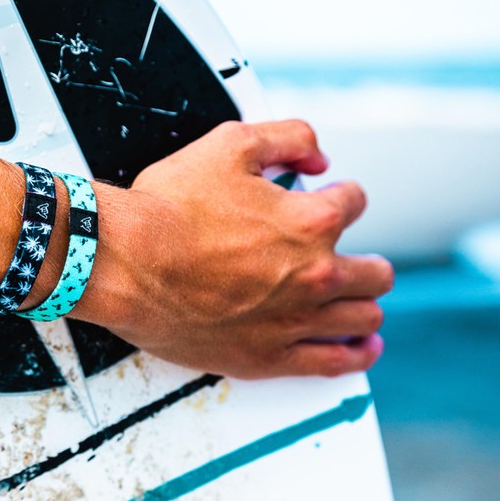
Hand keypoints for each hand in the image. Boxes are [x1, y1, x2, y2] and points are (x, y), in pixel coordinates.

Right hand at [75, 120, 392, 378]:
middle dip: (367, 259)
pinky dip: (356, 353)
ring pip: (364, 316)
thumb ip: (288, 138)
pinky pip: (334, 362)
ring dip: (366, 303)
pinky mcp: (269, 358)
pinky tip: (362, 346)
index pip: (354, 202)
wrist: (124, 264)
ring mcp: (294, 320)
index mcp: (311, 221)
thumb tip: (318, 157)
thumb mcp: (229, 144)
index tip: (328, 203)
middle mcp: (315, 274)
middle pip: (375, 271)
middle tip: (351, 261)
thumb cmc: (166, 210)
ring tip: (359, 302)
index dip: (341, 197)